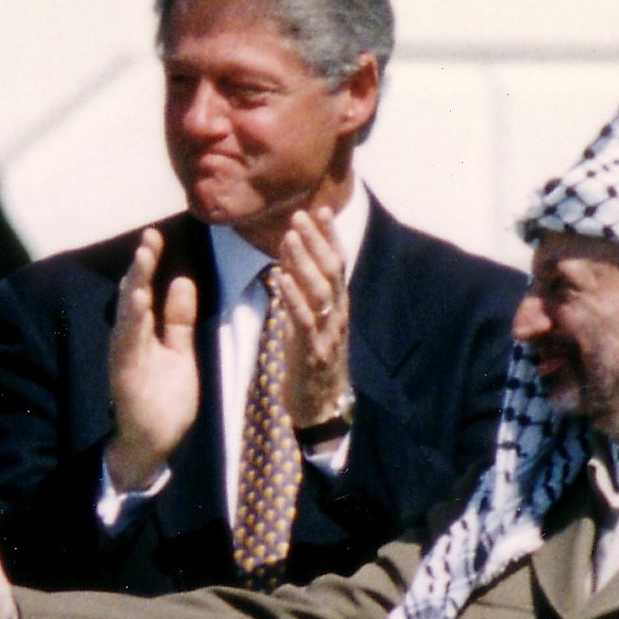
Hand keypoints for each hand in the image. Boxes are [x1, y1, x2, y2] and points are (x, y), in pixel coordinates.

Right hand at [104, 225, 201, 489]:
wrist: (154, 445)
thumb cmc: (164, 400)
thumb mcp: (179, 352)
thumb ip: (178, 319)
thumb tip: (182, 279)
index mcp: (141, 334)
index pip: (144, 291)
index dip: (149, 264)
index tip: (155, 236)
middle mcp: (128, 342)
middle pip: (132, 297)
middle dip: (140, 268)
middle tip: (149, 239)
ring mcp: (124, 360)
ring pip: (127, 318)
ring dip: (134, 289)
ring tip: (143, 261)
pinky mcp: (125, 379)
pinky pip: (127, 347)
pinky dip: (131, 324)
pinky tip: (137, 304)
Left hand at [271, 208, 353, 432]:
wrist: (320, 408)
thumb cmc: (311, 365)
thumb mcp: (309, 326)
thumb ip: (303, 299)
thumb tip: (288, 267)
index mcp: (338, 307)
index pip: (338, 264)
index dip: (329, 237)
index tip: (320, 210)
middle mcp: (338, 315)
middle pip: (331, 270)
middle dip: (317, 240)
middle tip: (300, 214)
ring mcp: (328, 333)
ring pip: (320, 290)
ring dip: (304, 260)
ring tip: (290, 235)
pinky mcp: (313, 352)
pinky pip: (303, 320)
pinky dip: (292, 296)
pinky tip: (280, 277)